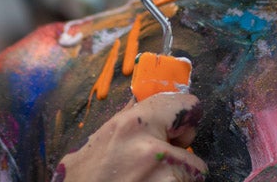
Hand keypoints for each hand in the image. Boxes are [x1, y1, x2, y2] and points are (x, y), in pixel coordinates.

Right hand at [55, 92, 206, 181]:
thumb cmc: (85, 174)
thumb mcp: (102, 138)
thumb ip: (131, 118)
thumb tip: (152, 102)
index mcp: (133, 125)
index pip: (186, 106)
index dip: (186, 120)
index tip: (180, 131)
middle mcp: (151, 149)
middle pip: (191, 151)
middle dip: (177, 159)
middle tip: (152, 166)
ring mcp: (163, 178)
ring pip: (190, 176)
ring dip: (174, 179)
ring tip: (145, 180)